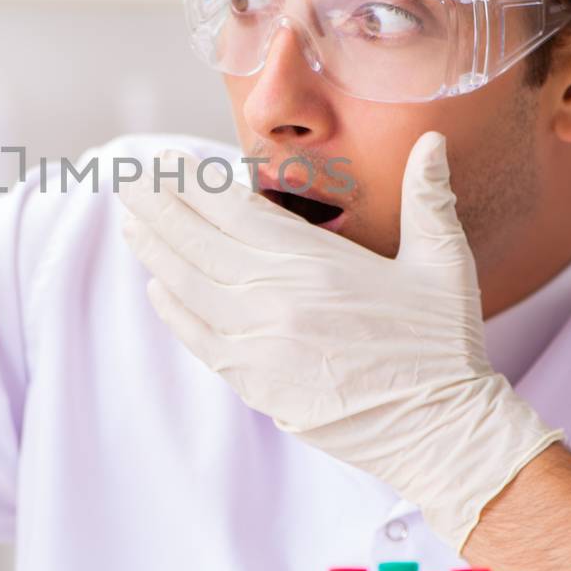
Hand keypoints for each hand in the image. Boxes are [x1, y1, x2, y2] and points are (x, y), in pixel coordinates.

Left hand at [118, 131, 562, 549]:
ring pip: (188, 288)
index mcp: (314, 263)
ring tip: (130, 223)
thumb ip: (428, 197)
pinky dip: (173, 311)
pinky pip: (200, 339)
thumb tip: (431, 139)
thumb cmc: (443, 345)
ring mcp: (259, 345)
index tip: (166, 159)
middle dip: (157, 205)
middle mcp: (275, 300)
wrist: (440, 432)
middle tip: (127, 179)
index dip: (193, 181)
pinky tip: (158, 288)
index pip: (233, 208)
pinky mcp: (256, 385)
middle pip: (197, 241)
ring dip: (154, 252)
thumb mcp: (444, 263)